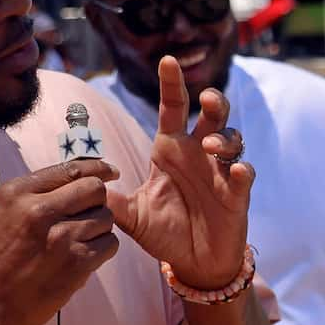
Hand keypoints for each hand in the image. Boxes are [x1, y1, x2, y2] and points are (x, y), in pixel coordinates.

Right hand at [0, 157, 119, 324]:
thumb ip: (32, 194)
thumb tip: (74, 179)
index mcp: (17, 192)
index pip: (71, 168)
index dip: (98, 169)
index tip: (111, 172)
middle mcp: (39, 209)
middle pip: (95, 189)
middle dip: (97, 201)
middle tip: (86, 216)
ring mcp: (61, 237)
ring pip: (106, 217)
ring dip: (99, 228)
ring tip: (78, 243)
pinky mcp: (77, 263)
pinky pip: (110, 244)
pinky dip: (102, 250)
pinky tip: (83, 258)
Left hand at [109, 55, 254, 288]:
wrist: (193, 264)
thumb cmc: (164, 232)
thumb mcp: (131, 216)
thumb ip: (109, 200)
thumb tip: (81, 186)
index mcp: (171, 150)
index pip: (173, 108)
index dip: (171, 83)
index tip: (166, 60)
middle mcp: (198, 154)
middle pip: (212, 115)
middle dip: (214, 101)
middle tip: (206, 100)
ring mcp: (220, 173)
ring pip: (232, 139)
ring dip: (224, 138)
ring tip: (211, 147)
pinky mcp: (237, 195)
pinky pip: (244, 175)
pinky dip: (242, 169)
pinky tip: (237, 171)